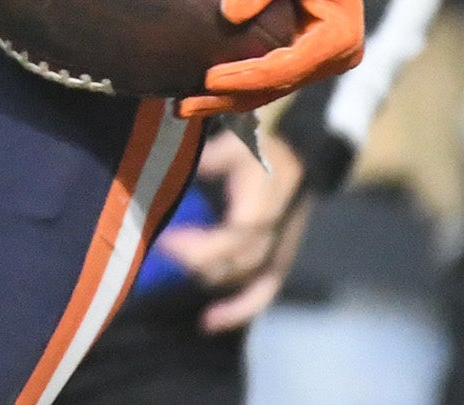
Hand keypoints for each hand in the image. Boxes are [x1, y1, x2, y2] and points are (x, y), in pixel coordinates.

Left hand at [155, 127, 312, 331]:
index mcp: (266, 203)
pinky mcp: (279, 263)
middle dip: (196, 259)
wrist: (304, 160)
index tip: (166, 238)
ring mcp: (280, 252)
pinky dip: (237, 310)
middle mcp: (275, 234)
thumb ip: (213, 154)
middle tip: (159, 244)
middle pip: (238, 262)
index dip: (201, 246)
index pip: (235, 237)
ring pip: (245, 280)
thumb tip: (188, 162)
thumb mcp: (238, 140)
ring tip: (173, 264)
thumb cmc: (261, 148)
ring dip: (209, 278)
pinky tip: (207, 323)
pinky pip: (262, 293)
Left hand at [180, 0, 394, 116]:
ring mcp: (321, 59)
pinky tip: (204, 90)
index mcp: (339, 37)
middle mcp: (336, 56)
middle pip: (277, 86)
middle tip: (184, 105)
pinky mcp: (306, 55)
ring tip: (184, 106)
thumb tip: (227, 14)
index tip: (207, 77)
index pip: (286, 67)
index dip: (246, 76)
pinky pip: (271, 76)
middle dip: (230, 97)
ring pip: (272, 88)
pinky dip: (240, 85)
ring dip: (230, 99)